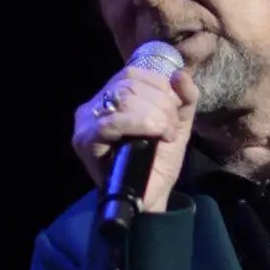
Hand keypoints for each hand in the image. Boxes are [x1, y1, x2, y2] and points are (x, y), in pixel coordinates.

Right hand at [71, 66, 199, 212]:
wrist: (150, 196)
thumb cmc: (159, 160)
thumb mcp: (177, 123)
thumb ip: (183, 97)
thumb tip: (180, 74)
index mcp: (113, 96)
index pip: (132, 73)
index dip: (160, 86)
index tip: (174, 109)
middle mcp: (95, 105)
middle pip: (129, 84)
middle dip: (161, 103)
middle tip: (171, 127)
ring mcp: (86, 122)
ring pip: (124, 99)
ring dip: (155, 114)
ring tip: (165, 134)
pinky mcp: (85, 141)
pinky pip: (113, 122)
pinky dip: (142, 124)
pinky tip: (158, 136)